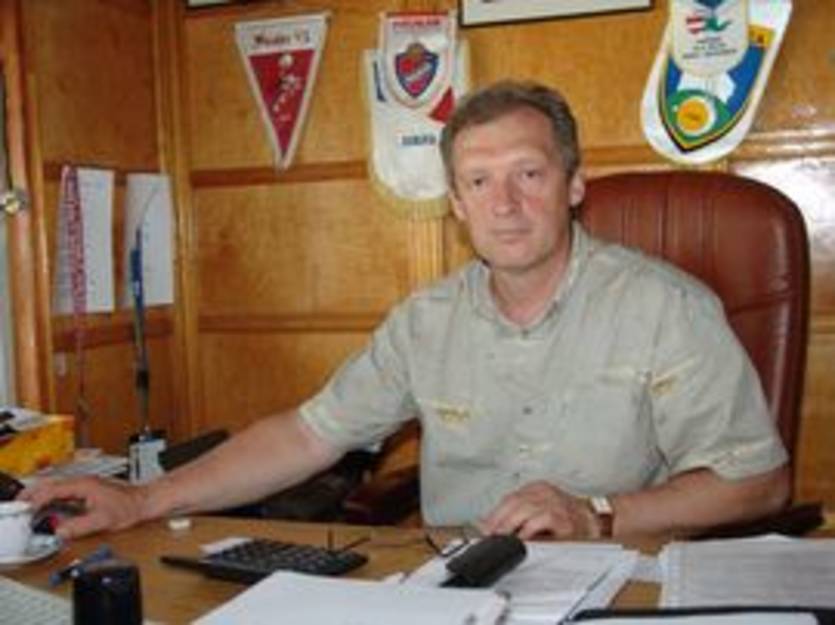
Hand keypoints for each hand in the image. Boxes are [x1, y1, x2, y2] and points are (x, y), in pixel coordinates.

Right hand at [20, 476, 149, 539]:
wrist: (145, 501)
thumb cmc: (129, 507)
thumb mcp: (102, 520)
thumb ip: (79, 526)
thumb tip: (60, 531)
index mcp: (84, 485)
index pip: (53, 490)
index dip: (36, 500)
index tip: (26, 510)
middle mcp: (83, 482)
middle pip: (51, 485)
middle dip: (34, 494)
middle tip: (20, 506)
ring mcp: (85, 485)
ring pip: (57, 487)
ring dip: (42, 496)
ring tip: (29, 508)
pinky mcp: (88, 490)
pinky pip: (64, 492)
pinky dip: (52, 498)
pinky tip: (48, 507)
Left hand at [478, 480, 598, 539]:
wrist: (595, 521)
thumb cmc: (567, 518)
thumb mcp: (539, 512)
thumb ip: (517, 516)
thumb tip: (489, 524)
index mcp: (537, 488)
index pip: (509, 498)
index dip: (494, 513)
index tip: (484, 526)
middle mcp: (545, 492)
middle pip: (514, 502)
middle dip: (498, 519)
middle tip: (489, 533)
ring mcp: (555, 503)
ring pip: (524, 508)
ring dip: (509, 524)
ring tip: (500, 536)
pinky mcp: (563, 517)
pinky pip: (541, 520)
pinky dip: (529, 528)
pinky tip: (521, 537)